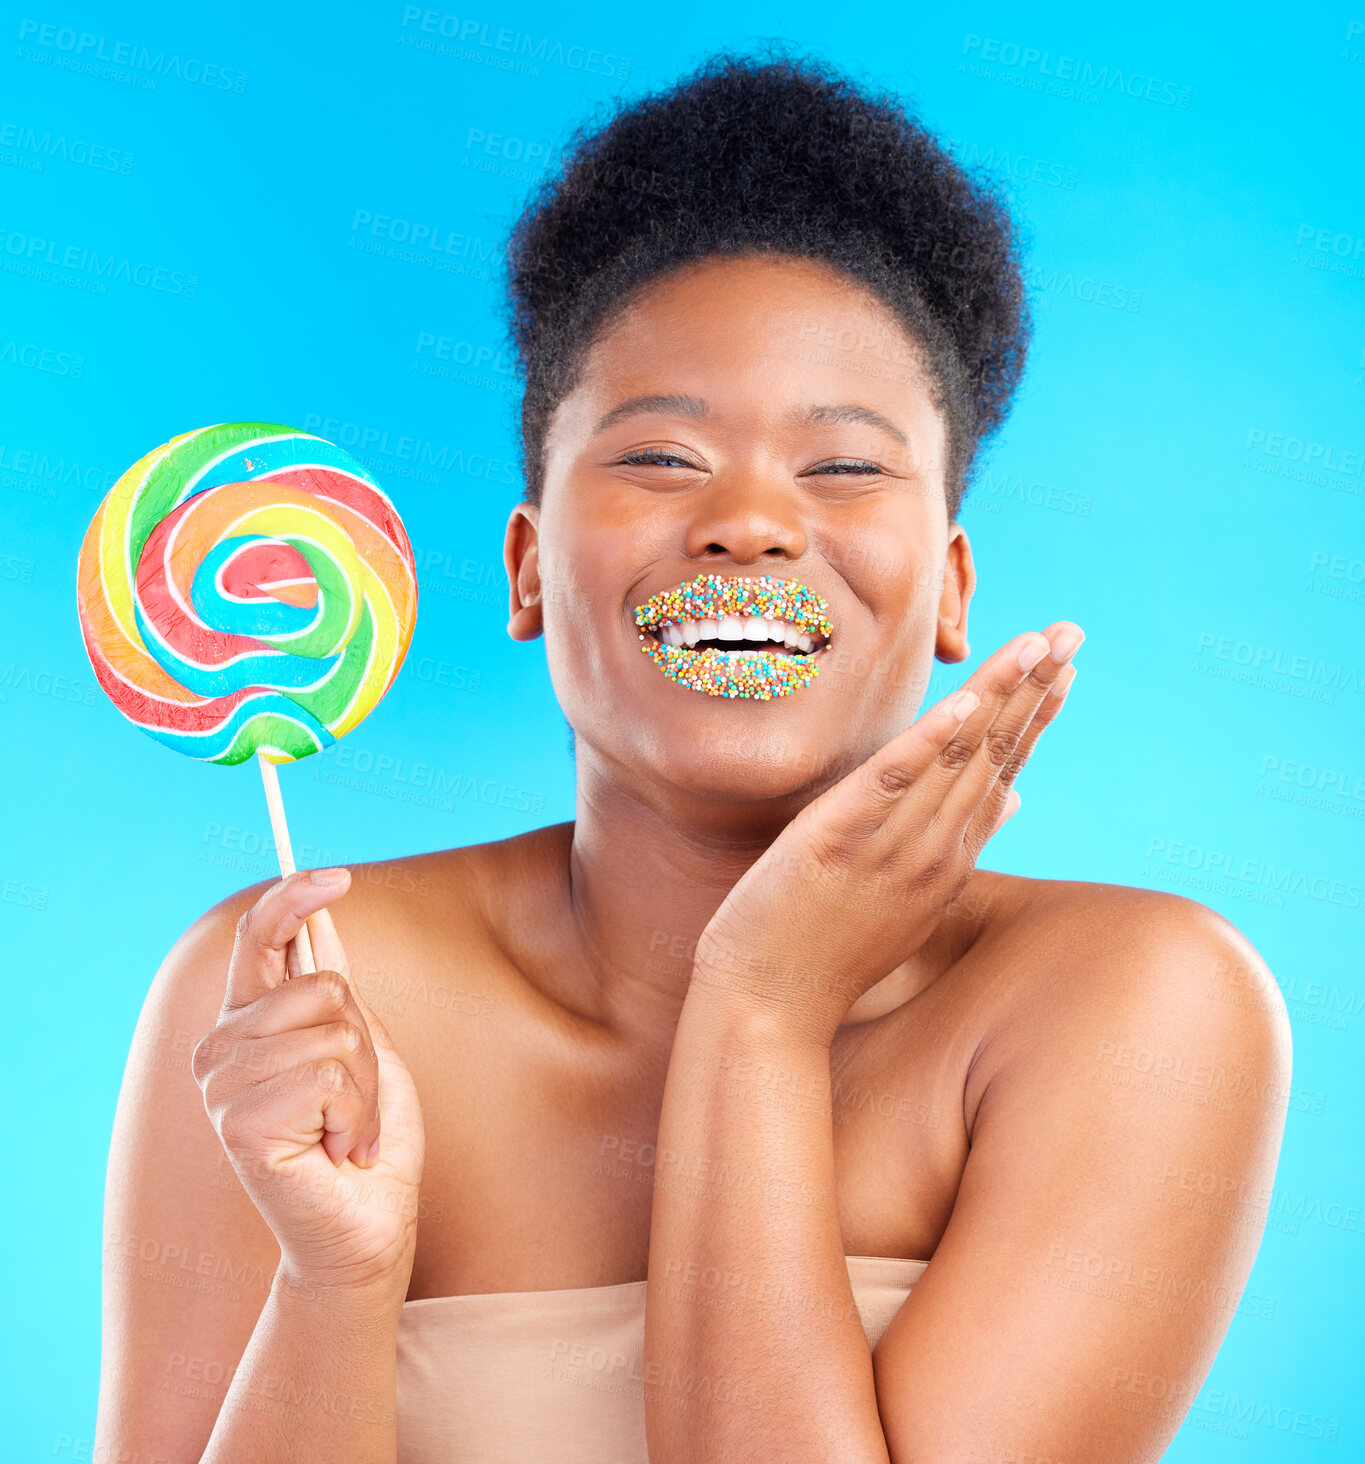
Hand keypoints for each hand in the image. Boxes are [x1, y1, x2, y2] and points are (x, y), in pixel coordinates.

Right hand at [191, 869, 425, 1292]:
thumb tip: (321, 915)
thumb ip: (332, 988)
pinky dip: (357, 1116)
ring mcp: (222, 1086)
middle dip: (365, 1045)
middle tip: (353, 1104)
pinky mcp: (237, 1123)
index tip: (337, 877)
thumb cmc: (365, 1140)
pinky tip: (337, 1151)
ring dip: (365, 1088)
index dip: (292, 897)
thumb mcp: (361, 1048)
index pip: (258, 939)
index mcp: (249, 1024)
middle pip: (324, 986)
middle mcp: (223, 1048)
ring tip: (345, 1131)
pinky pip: (331, 1076)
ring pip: (335, 1031)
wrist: (368, 1226)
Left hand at [692, 623, 1082, 1045]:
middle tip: (1071, 630)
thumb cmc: (831, 949)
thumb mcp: (910, 896)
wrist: (769, 1006)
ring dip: (998, 697)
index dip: (1035, 713)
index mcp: (947, 858)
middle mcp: (932, 851)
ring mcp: (890, 849)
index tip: (1065, 664)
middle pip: (992, 755)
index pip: (1003, 770)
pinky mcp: (837, 844)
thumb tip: (1016, 797)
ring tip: (1035, 644)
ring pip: (955, 760)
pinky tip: (961, 702)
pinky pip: (890, 785)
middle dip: (1033, 688)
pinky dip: (927, 742)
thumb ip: (961, 842)